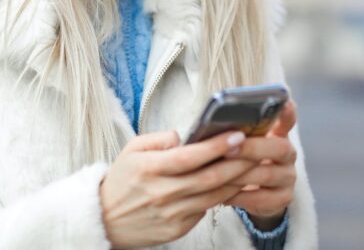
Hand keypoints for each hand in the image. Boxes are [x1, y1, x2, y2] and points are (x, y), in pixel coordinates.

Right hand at [99, 129, 255, 248]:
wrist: (106, 219)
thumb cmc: (122, 180)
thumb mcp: (132, 149)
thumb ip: (160, 138)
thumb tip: (186, 137)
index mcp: (149, 168)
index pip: (190, 156)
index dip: (217, 146)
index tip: (237, 135)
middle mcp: (162, 192)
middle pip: (209, 177)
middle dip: (238, 162)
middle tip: (256, 148)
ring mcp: (171, 213)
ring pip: (214, 195)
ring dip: (236, 180)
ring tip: (252, 164)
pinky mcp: (178, 228)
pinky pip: (206, 210)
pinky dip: (222, 196)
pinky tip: (233, 184)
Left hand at [222, 100, 298, 227]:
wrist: (254, 193)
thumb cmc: (240, 159)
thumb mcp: (240, 143)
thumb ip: (235, 132)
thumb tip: (213, 121)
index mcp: (278, 134)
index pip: (287, 119)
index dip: (287, 111)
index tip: (284, 102)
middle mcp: (288, 153)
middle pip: (279, 148)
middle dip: (252, 148)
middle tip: (228, 148)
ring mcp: (289, 177)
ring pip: (269, 174)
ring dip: (241, 174)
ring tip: (219, 174)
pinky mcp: (284, 198)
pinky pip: (263, 199)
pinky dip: (241, 197)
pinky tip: (224, 195)